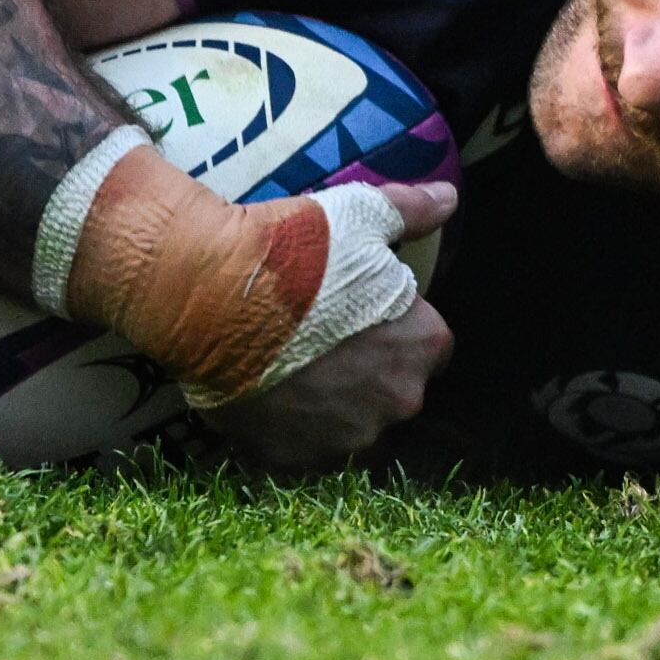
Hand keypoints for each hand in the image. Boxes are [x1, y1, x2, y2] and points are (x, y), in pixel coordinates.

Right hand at [195, 179, 455, 472]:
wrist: (210, 295)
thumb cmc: (295, 252)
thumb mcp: (358, 215)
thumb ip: (410, 211)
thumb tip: (448, 199)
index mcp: (424, 346)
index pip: (426, 340)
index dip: (392, 322)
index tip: (356, 304)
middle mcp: (398, 403)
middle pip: (390, 385)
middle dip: (365, 366)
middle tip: (318, 329)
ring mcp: (346, 440)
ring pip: (347, 419)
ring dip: (328, 399)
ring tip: (286, 357)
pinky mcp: (295, 460)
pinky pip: (301, 444)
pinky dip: (288, 424)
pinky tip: (264, 386)